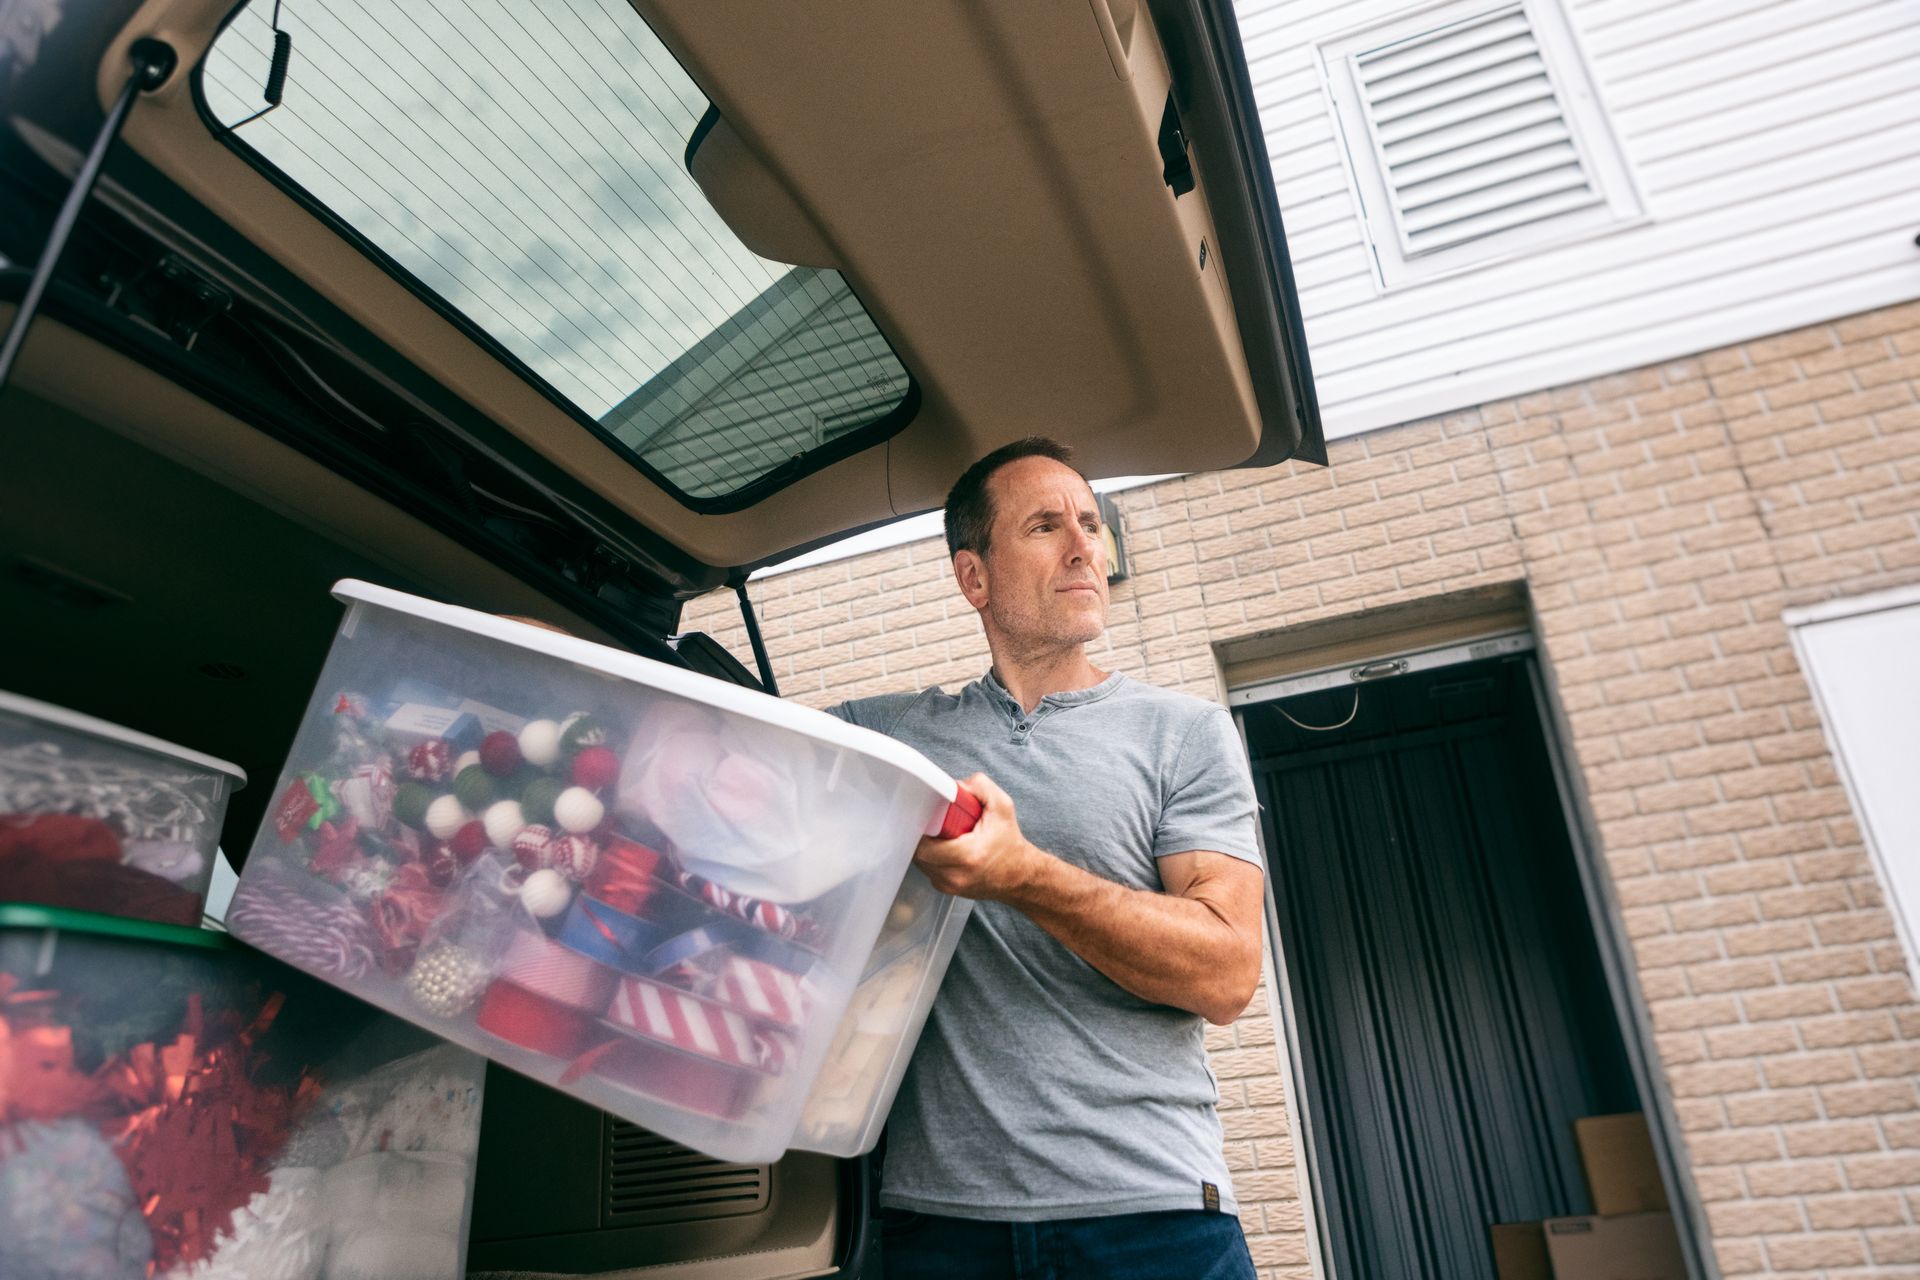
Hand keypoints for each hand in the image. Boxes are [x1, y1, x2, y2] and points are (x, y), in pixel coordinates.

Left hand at [913, 773, 1042, 900]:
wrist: (1020, 875)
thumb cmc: (1010, 843)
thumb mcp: (1002, 807)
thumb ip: (980, 787)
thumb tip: (955, 785)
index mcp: (968, 855)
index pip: (924, 845)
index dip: (922, 828)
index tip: (928, 817)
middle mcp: (956, 875)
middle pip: (918, 853)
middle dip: (924, 835)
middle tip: (937, 825)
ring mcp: (950, 886)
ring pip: (921, 863)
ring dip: (927, 847)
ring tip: (945, 837)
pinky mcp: (947, 890)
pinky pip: (929, 870)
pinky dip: (933, 859)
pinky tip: (947, 849)